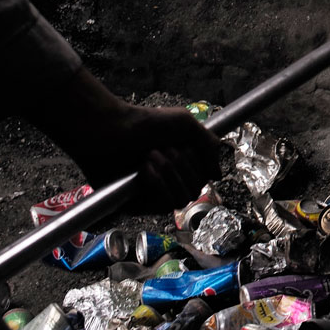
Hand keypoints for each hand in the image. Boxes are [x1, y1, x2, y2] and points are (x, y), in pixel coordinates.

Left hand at [33, 70, 221, 211]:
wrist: (112, 130)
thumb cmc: (146, 122)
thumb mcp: (186, 124)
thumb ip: (209, 146)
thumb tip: (217, 176)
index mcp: (183, 163)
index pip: (205, 178)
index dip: (198, 163)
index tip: (184, 146)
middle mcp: (171, 180)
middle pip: (195, 189)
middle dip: (181, 165)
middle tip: (162, 148)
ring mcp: (154, 194)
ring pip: (181, 200)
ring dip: (168, 174)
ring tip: (150, 157)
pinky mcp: (138, 205)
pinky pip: (162, 206)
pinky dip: (156, 183)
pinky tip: (143, 169)